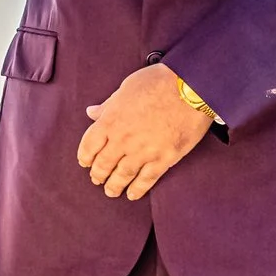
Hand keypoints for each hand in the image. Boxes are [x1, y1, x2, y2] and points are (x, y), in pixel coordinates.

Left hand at [77, 63, 212, 199]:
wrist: (191, 88)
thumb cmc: (159, 81)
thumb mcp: (127, 88)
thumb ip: (108, 105)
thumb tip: (92, 112)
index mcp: (111, 120)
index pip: (89, 145)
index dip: (85, 157)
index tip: (85, 162)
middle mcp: (123, 139)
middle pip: (104, 164)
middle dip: (98, 174)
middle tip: (97, 179)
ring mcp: (144, 151)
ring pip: (123, 176)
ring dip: (114, 186)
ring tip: (111, 191)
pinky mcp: (164, 159)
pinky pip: (147, 180)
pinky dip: (138, 189)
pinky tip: (133, 194)